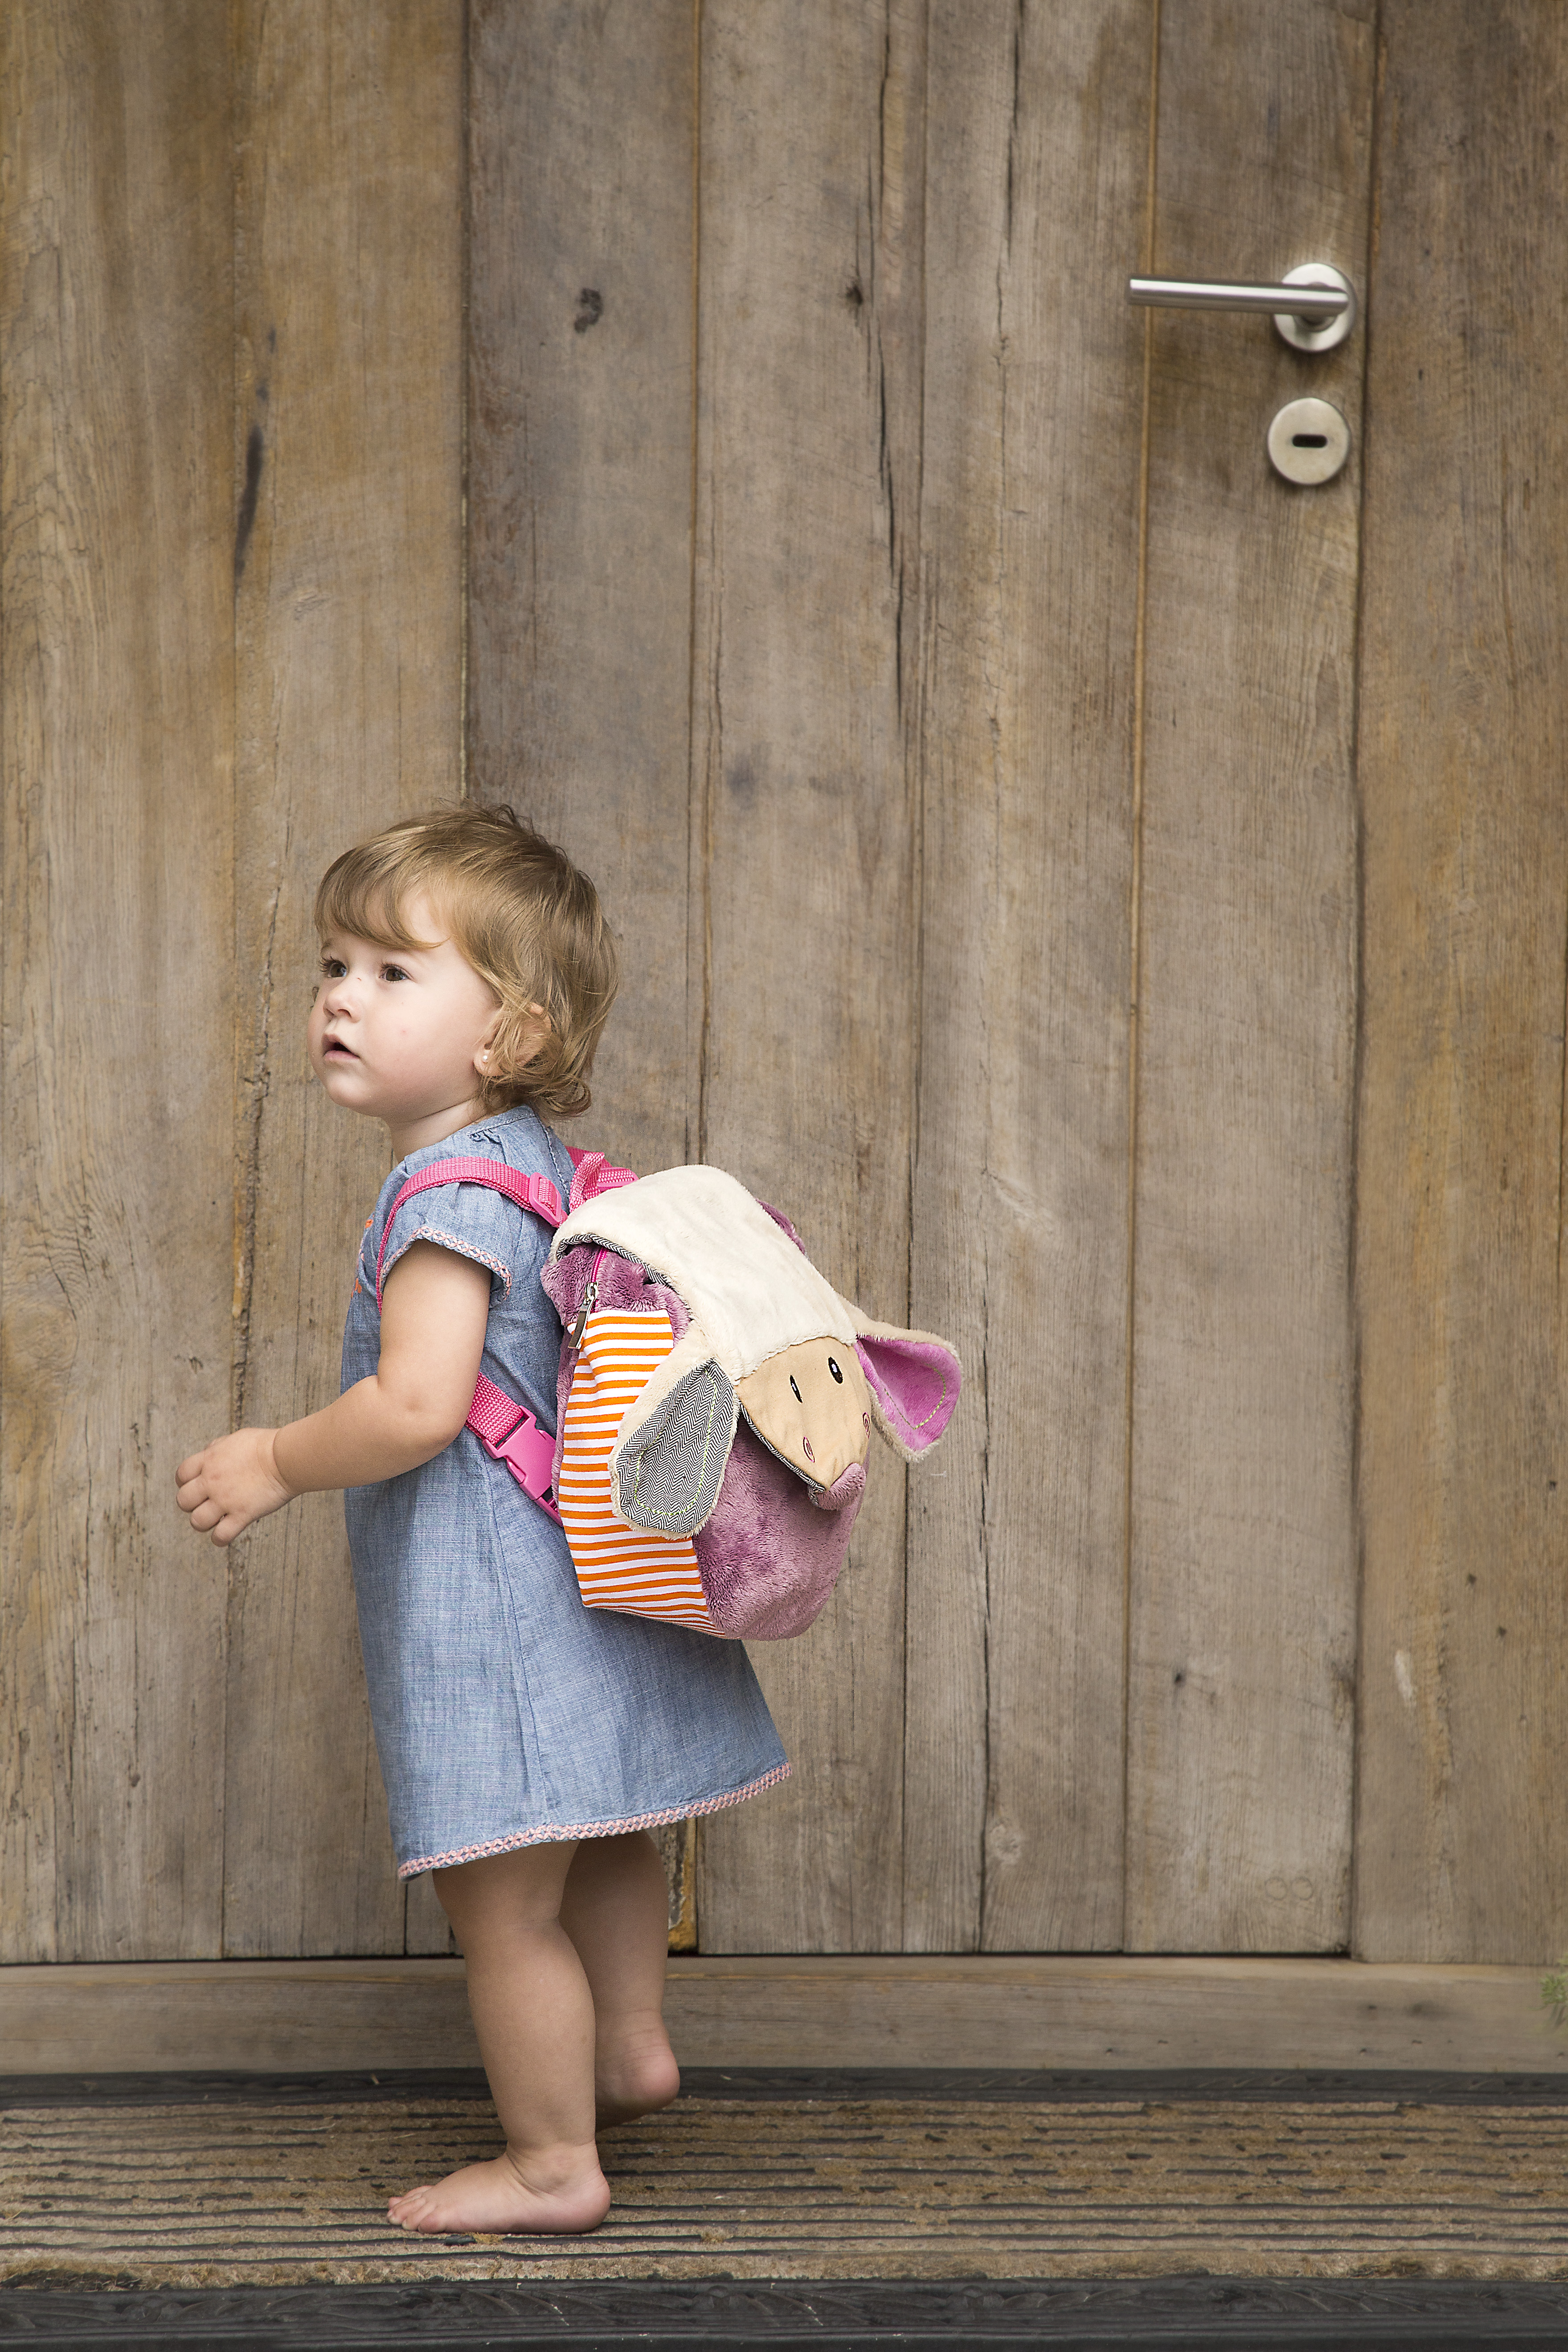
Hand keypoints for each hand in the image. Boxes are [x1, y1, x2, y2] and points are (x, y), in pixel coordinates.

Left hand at [176, 1428, 293, 1546]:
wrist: (286, 1457)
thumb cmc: (265, 1445)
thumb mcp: (234, 1439)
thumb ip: (216, 1448)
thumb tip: (208, 1453)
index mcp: (209, 1460)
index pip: (181, 1475)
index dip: (185, 1483)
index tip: (197, 1486)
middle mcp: (212, 1481)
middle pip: (183, 1501)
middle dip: (191, 1504)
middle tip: (206, 1504)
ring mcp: (226, 1499)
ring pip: (197, 1521)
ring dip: (204, 1523)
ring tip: (215, 1520)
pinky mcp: (242, 1514)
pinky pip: (221, 1536)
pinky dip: (220, 1539)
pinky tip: (226, 1533)